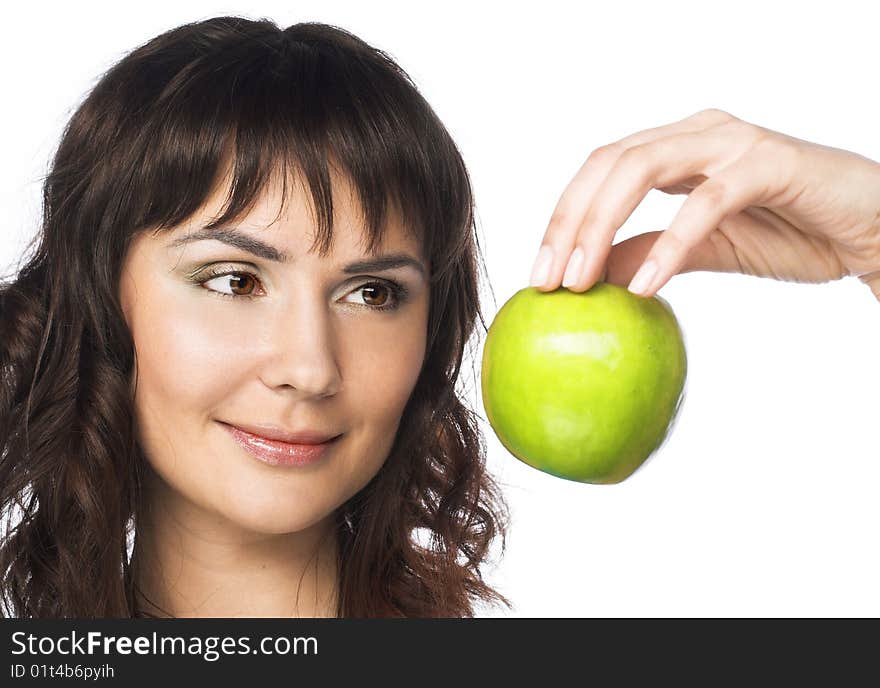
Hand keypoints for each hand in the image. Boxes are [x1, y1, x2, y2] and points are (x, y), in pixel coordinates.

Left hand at [529, 108, 879, 300]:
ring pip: (642, 168)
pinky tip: (646, 285)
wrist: (871, 231)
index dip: (562, 219)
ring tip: (580, 283)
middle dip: (568, 223)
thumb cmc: (793, 232)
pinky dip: (670, 244)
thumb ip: (650, 252)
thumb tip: (593, 274)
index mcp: (676, 148)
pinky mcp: (770, 163)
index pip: (599, 172)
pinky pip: (706, 202)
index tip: (540, 276)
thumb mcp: (706, 251)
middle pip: (607, 164)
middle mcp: (697, 133)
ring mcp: (732, 141)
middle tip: (548, 281)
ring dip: (600, 227)